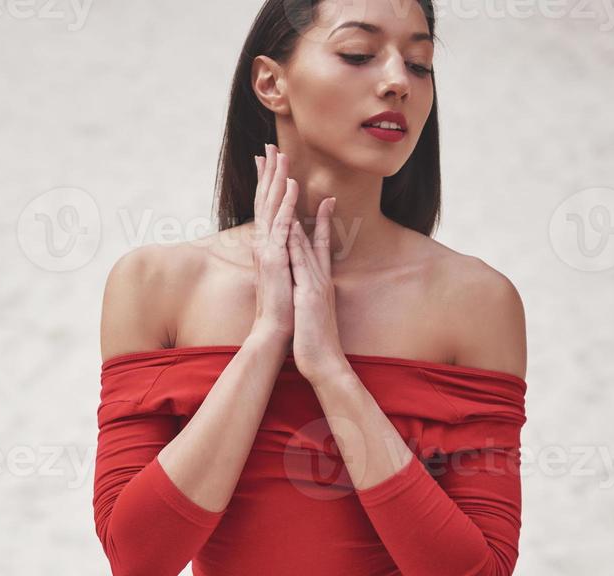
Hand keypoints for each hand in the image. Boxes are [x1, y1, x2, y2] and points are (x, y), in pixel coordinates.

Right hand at [247, 144, 297, 350]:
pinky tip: (290, 184)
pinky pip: (282, 225)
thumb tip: (285, 247)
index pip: (266, 209)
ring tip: (279, 155)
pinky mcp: (275, 259)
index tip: (268, 161)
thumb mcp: (284, 277)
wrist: (276, 333)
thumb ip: (283, 258)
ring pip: (271, 207)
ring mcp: (267, 251)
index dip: (267, 184)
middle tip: (268, 146)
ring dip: (276, 179)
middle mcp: (263, 245)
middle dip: (268, 173)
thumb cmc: (282, 310)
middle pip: (265, 201)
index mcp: (267, 248)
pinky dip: (286, 203)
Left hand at [288, 195, 347, 385]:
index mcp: (319, 280)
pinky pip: (302, 261)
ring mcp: (316, 282)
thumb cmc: (315, 343)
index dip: (315, 216)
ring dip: (295, 211)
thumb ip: (310, 296)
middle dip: (298, 203)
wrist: (325, 364)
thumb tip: (304, 289)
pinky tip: (289, 223)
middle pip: (310, 230)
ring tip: (288, 183)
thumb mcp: (311, 312)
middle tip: (290, 172)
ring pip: (305, 239)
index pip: (317, 241)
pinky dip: (296, 241)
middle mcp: (320, 275)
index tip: (314, 192)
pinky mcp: (310, 293)